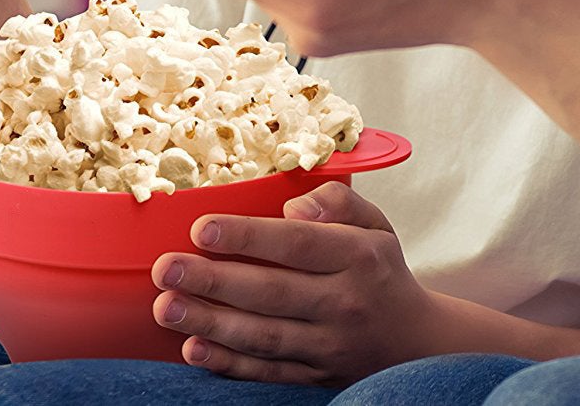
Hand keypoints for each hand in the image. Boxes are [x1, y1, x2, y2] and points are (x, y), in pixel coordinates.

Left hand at [151, 182, 441, 386]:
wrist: (414, 342)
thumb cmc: (380, 269)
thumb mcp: (374, 223)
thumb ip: (337, 201)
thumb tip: (292, 204)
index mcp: (358, 256)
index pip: (298, 243)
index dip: (248, 236)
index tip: (201, 227)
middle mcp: (343, 302)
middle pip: (272, 291)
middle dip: (214, 281)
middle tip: (166, 269)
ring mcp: (329, 346)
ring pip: (263, 336)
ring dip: (210, 323)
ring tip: (167, 307)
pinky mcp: (316, 378)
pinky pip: (268, 372)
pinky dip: (229, 364)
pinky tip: (194, 349)